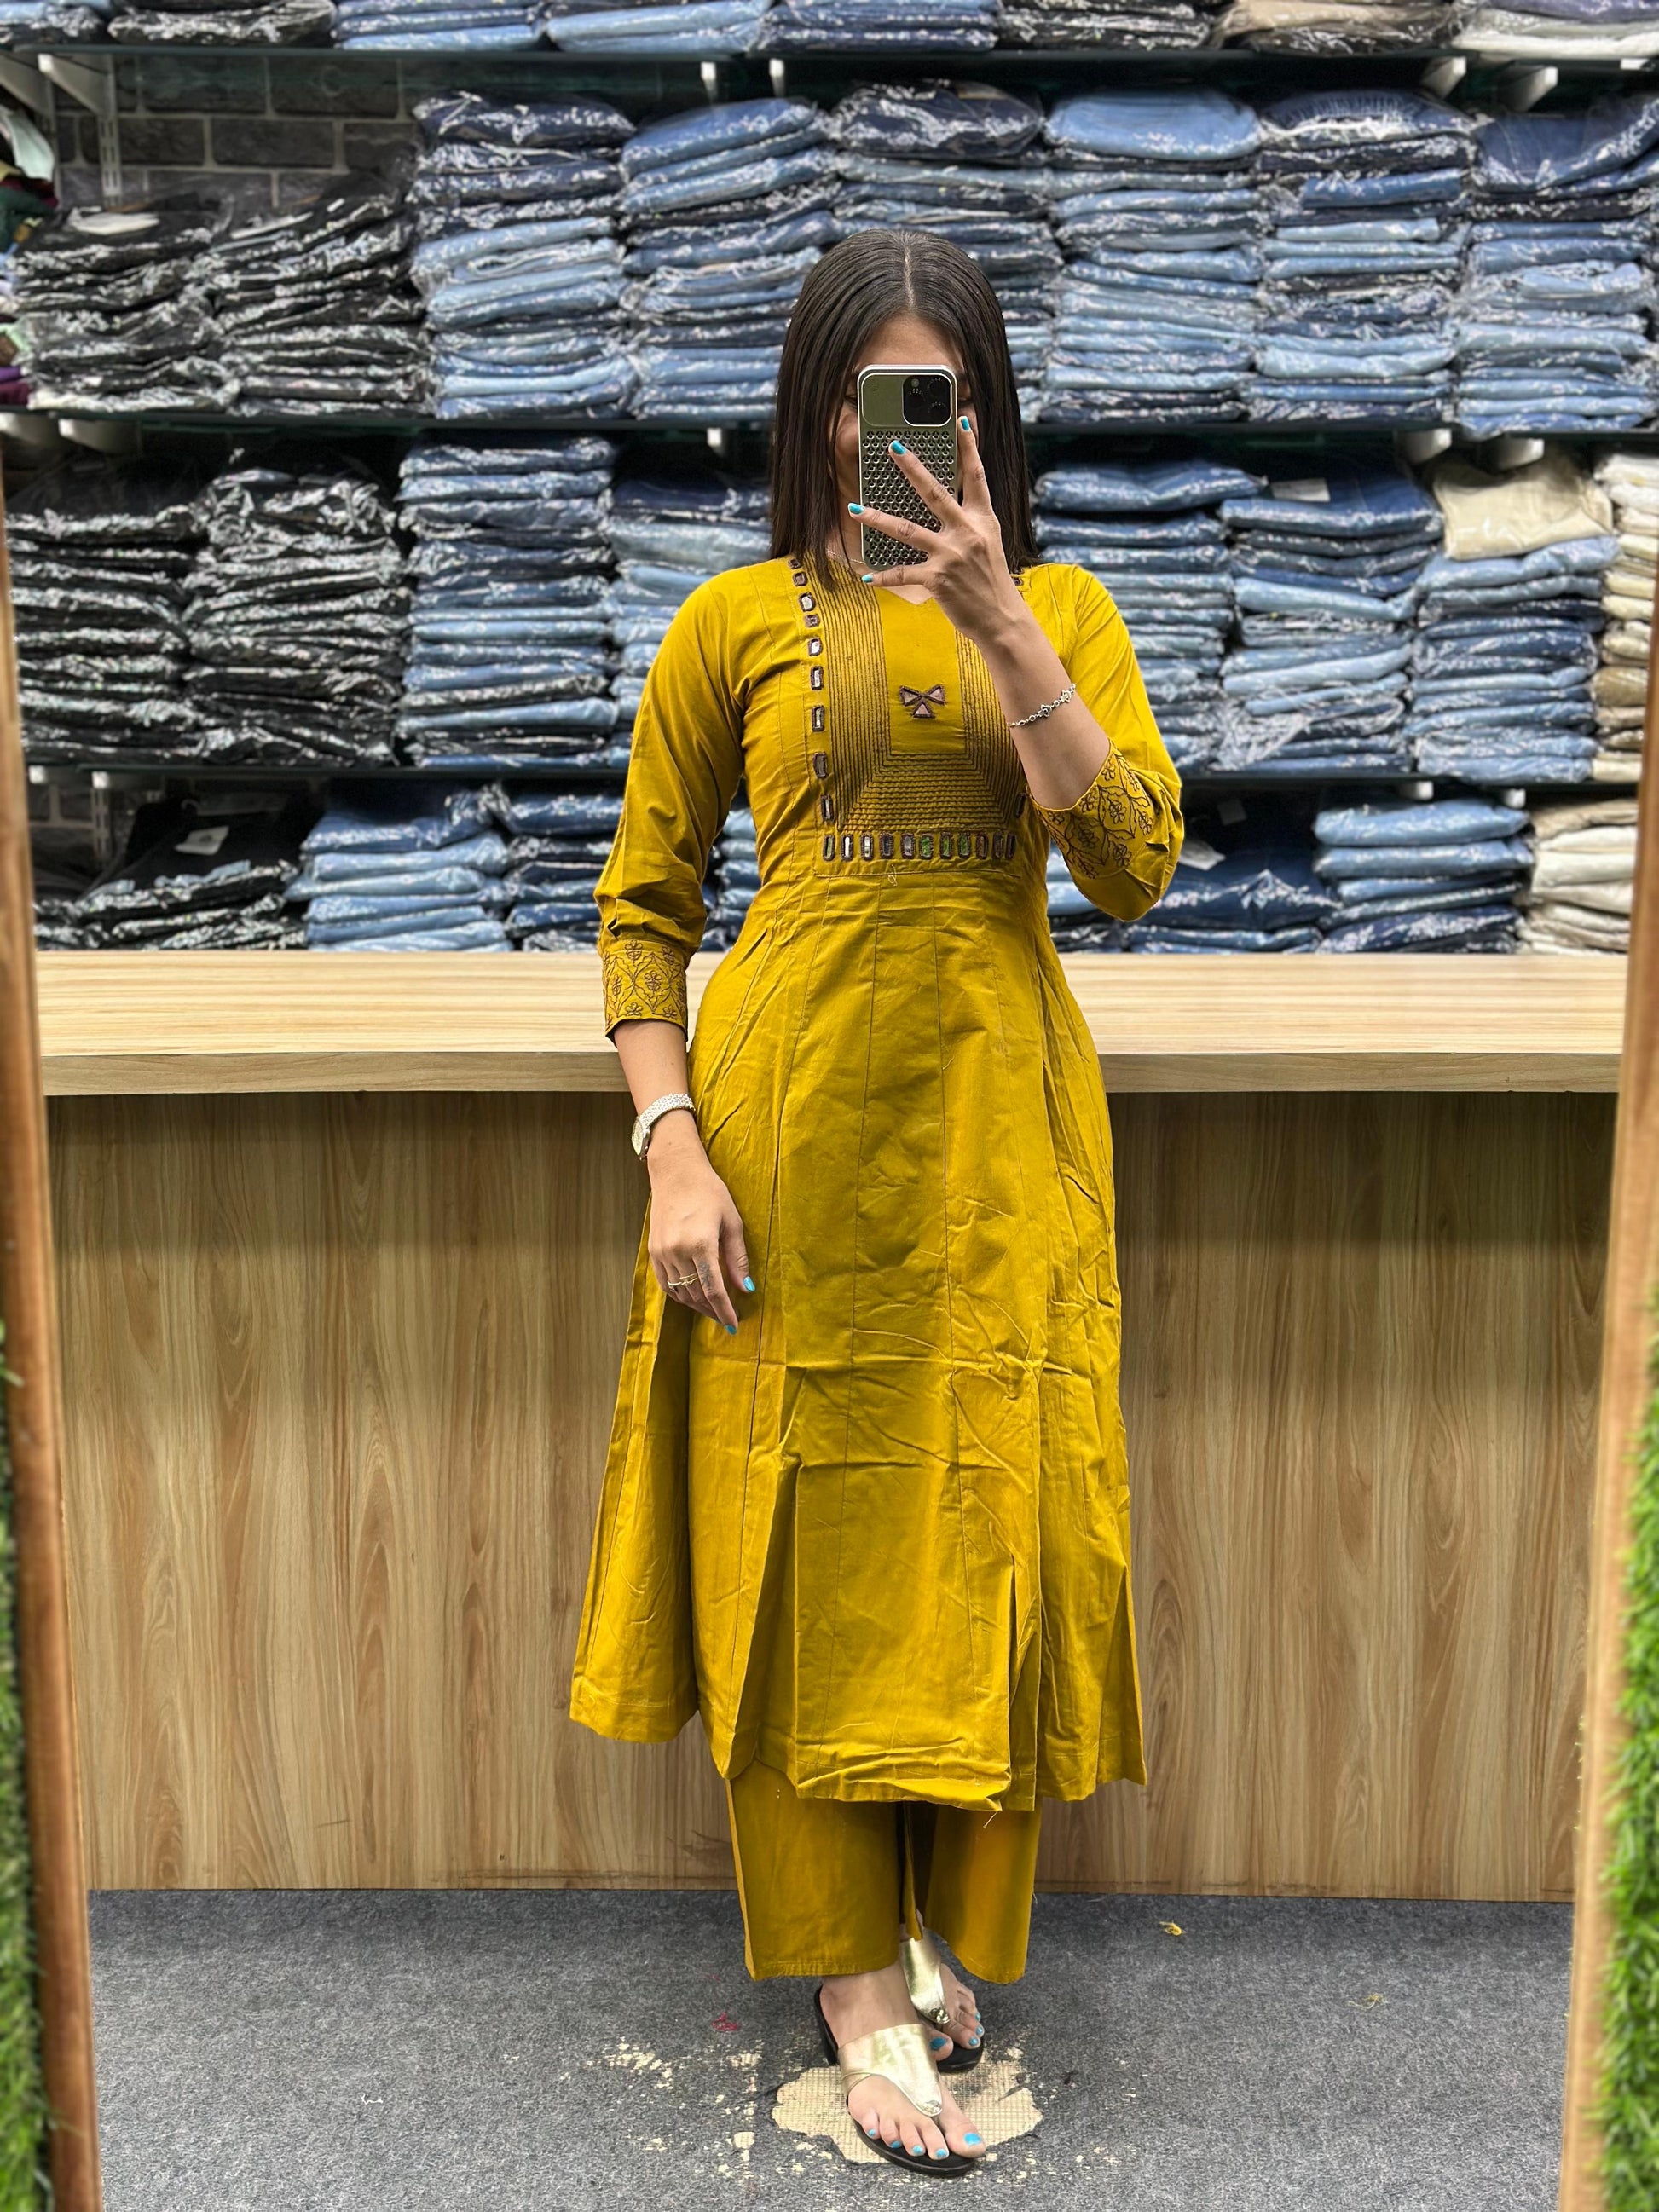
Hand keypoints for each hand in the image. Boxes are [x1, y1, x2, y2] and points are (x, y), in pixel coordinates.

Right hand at [645, 1113, 750, 1332]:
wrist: (675, 1172)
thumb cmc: (709, 1192)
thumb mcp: (732, 1222)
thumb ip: (737, 1258)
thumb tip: (746, 1288)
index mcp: (701, 1244)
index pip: (714, 1290)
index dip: (725, 1311)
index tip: (734, 1325)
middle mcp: (678, 1251)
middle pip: (697, 1295)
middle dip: (713, 1311)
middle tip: (727, 1319)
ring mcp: (662, 1253)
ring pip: (680, 1292)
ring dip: (697, 1306)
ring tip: (712, 1310)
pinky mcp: (653, 1251)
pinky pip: (666, 1284)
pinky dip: (680, 1295)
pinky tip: (692, 1297)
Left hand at [853, 415, 1027, 651]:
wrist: (1002, 620)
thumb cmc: (992, 583)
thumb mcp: (988, 545)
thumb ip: (971, 524)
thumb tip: (951, 509)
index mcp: (982, 521)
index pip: (976, 477)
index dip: (969, 448)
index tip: (960, 421)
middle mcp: (966, 532)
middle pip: (934, 493)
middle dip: (913, 468)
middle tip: (893, 448)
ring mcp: (951, 555)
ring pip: (906, 529)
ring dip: (877, 518)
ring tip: (855, 508)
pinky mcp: (937, 579)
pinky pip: (903, 573)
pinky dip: (883, 577)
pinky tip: (866, 577)